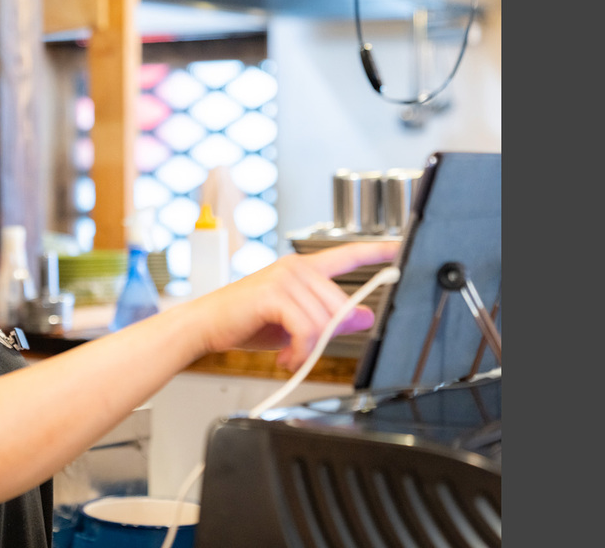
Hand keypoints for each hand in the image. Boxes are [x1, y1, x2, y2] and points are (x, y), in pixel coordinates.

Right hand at [196, 241, 400, 370]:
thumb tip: (364, 316)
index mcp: (303, 269)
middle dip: (327, 336)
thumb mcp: (294, 322)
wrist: (206, 325)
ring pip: (324, 321)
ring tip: (291, 356)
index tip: (399, 248)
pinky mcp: (273, 295)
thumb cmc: (245, 321)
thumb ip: (329, 318)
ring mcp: (284, 278)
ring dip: (309, 349)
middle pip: (340, 305)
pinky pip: (306, 329)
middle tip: (303, 353)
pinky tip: (286, 357)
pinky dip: (300, 350)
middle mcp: (296, 268)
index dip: (377, 251)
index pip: (348, 254)